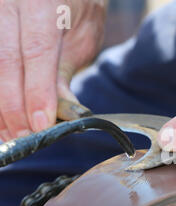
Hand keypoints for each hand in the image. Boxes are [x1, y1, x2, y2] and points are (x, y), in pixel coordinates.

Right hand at [0, 0, 106, 140]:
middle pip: (4, 60)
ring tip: (7, 135)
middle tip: (23, 137)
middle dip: (13, 106)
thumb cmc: (76, 8)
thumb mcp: (83, 36)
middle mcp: (9, 3)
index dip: (36, 92)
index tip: (41, 124)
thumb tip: (59, 113)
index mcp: (43, 2)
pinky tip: (0, 119)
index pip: (37, 52)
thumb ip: (65, 72)